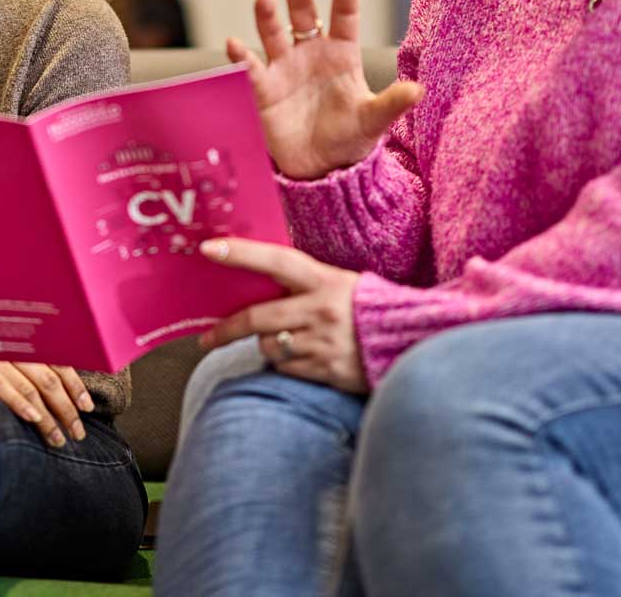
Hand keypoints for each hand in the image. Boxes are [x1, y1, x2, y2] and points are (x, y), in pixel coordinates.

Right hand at [0, 283, 94, 446]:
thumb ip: (12, 353)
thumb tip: (40, 378)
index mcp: (17, 335)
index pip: (57, 360)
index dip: (76, 385)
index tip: (88, 407)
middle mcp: (8, 342)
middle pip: (49, 379)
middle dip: (68, 409)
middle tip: (79, 433)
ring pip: (30, 386)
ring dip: (48, 416)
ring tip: (59, 439)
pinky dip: (18, 402)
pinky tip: (33, 419)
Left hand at [199, 237, 368, 393]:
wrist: (412, 342)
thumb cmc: (368, 308)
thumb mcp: (340, 283)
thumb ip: (304, 283)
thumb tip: (259, 284)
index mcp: (325, 280)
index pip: (276, 261)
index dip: (241, 253)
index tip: (209, 249)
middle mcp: (321, 311)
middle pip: (257, 317)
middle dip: (226, 329)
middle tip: (208, 337)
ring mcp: (323, 343)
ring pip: (268, 345)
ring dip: (266, 343)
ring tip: (286, 339)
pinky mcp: (327, 371)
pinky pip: (286, 367)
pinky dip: (285, 362)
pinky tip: (304, 355)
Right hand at [228, 0, 422, 178]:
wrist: (319, 169)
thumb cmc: (349, 139)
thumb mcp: (372, 121)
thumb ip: (391, 103)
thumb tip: (419, 90)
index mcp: (341, 54)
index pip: (344, 16)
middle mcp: (310, 54)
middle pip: (303, 13)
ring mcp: (284, 69)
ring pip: (274, 34)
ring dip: (268, 16)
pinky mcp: (264, 90)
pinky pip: (251, 70)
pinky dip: (240, 58)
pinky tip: (233, 45)